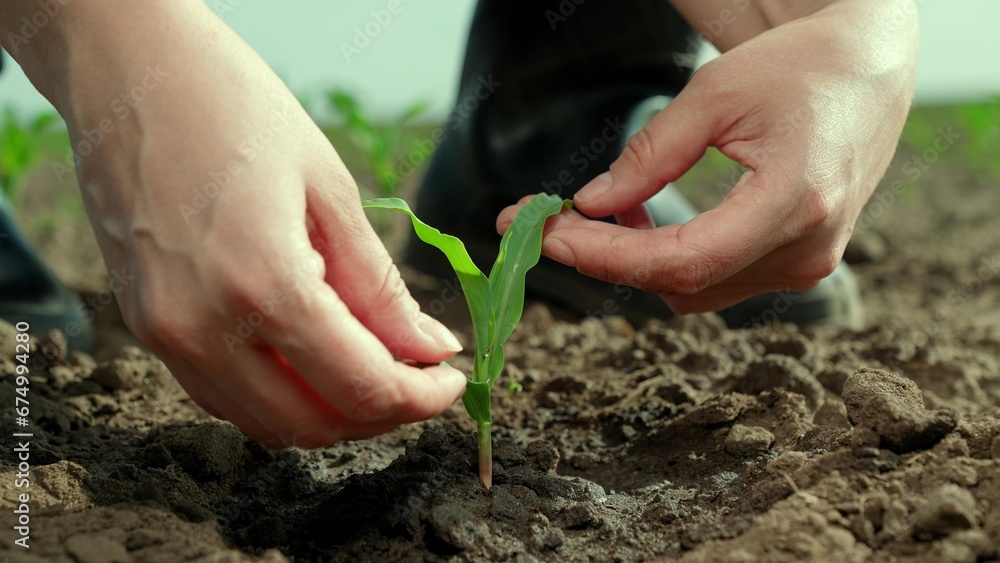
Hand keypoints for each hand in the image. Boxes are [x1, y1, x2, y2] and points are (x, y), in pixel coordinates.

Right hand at [12, 2, 464, 446]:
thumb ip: (380, 286)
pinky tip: (309, 354)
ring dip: (328, 412)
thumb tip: (428, 349)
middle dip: (379, 414)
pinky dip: (277, 394)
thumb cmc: (234, 108)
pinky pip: (222, 395)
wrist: (128, 70)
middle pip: (312, 424)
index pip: (361, 386)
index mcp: (264, 284)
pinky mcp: (144, 328)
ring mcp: (164, 335)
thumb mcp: (330, 190)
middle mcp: (203, 328)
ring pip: (263, 423)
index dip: (420, 397)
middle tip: (418, 377)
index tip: (450, 381)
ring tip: (370, 363)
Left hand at [499, 0, 917, 313]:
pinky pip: (715, 280)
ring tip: (598, 210)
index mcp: (794, 201)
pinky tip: (641, 222)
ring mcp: (807, 264)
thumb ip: (651, 155)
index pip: (682, 261)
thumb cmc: (797, 69)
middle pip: (681, 282)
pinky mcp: (798, 263)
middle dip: (604, 258)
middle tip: (544, 222)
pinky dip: (667, 260)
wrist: (866, 72)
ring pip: (693, 290)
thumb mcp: (715, 93)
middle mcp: (807, 249)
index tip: (549, 234)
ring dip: (634, 260)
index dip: (607, 257)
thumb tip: (592, 205)